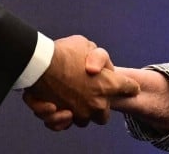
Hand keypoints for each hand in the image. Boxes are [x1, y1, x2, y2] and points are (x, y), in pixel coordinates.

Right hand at [22, 36, 138, 128]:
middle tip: (90, 94)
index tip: (129, 87)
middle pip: (104, 115)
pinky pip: (63, 124)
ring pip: (83, 120)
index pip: (129, 88)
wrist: (39, 64)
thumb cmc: (64, 52)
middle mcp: (96, 103)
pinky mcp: (61, 118)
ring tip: (70, 98)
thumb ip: (99, 58)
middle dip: (99, 106)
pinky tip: (56, 107)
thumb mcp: (87, 45)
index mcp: (108, 85)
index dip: (129, 87)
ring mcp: (79, 113)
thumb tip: (99, 69)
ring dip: (79, 112)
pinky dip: (60, 118)